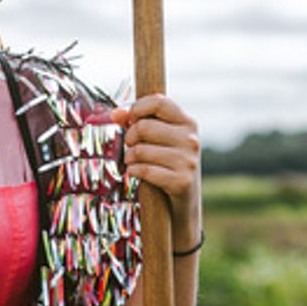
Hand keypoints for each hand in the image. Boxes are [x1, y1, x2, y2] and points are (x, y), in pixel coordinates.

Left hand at [108, 93, 201, 243]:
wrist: (183, 203)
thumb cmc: (167, 165)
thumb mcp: (158, 141)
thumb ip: (137, 122)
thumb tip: (115, 113)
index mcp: (188, 123)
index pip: (159, 101)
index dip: (137, 108)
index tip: (131, 119)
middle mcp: (191, 140)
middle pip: (144, 127)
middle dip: (129, 137)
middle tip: (130, 146)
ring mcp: (188, 161)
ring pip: (141, 150)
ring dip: (129, 157)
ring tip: (132, 162)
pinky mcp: (181, 181)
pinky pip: (145, 170)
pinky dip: (134, 171)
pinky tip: (135, 173)